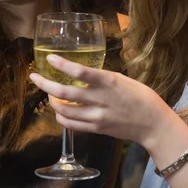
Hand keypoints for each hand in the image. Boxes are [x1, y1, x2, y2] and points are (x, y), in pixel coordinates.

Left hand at [29, 54, 176, 148]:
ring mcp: (96, 116)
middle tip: (35, 77)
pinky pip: (71, 124)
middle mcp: (99, 99)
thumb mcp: (121, 80)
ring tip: (49, 94)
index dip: (63, 65)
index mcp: (108, 82)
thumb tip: (82, 75)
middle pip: (64, 93)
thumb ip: (101, 79)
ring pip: (63, 110)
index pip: (80, 72)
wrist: (153, 123)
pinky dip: (61, 117)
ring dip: (52, 101)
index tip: (49, 58)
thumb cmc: (141, 97)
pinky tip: (59, 111)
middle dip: (45, 84)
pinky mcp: (96, 129)